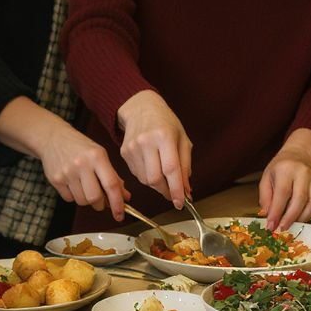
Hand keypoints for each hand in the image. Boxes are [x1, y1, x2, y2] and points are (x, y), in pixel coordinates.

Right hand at [39, 124, 129, 218]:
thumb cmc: (80, 147)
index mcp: (97, 157)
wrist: (53, 137)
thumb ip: (113, 176)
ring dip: (87, 200)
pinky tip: (73, 184)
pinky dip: (74, 196)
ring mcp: (67, 172)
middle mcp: (82, 164)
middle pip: (95, 198)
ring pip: (82, 201)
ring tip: (85, 187)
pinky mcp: (55, 179)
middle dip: (100, 203)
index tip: (120, 215)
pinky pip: (69, 199)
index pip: (111, 185)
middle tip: (100, 199)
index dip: (117, 203)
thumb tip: (125, 197)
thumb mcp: (100, 156)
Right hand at [116, 90, 191, 208]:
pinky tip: (152, 167)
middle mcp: (146, 142)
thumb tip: (186, 191)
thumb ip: (185, 166)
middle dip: (166, 191)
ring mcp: (132, 148)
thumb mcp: (182, 140)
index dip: (176, 190)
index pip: (170, 169)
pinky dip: (147, 177)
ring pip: (145, 180)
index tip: (181, 203)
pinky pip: (137, 175)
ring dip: (157, 185)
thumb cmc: (166, 123)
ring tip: (163, 176)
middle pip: (155, 179)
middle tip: (173, 193)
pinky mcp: (124, 153)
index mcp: (164, 136)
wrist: (140, 108)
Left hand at [259, 129, 310, 230]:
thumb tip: (267, 216)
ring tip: (291, 224)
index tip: (271, 226)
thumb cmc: (281, 168)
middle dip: (290, 218)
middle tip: (281, 229)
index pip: (282, 193)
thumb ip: (265, 197)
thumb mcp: (267, 178)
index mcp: (286, 169)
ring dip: (302, 218)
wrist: (301, 155)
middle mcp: (303, 173)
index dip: (277, 212)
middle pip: (299, 200)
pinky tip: (303, 218)